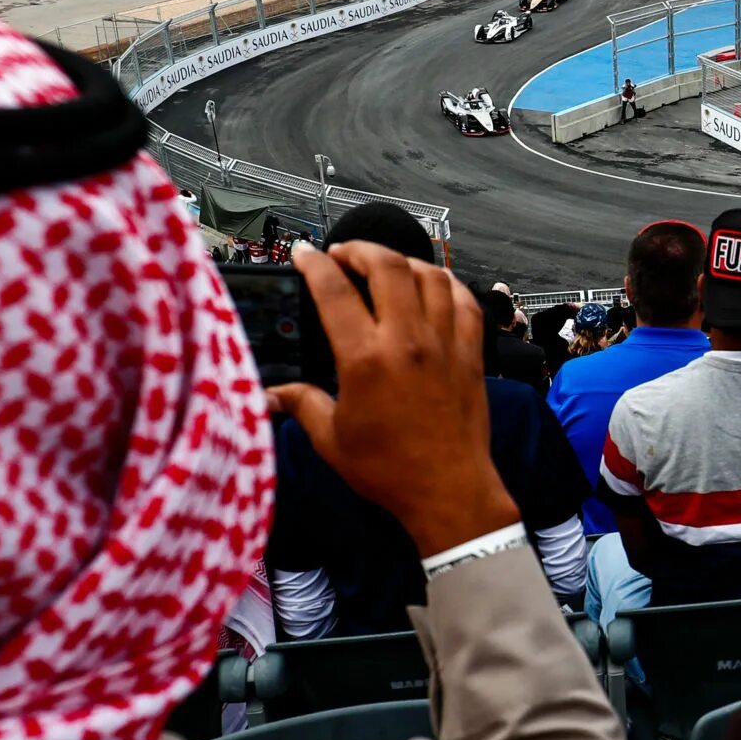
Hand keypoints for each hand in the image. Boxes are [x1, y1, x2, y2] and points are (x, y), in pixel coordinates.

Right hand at [268, 242, 519, 556]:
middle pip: (388, 267)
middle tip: (343, 254)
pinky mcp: (472, 354)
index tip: (303, 253)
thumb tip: (268, 394)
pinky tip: (434, 284)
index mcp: (366, 358)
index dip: (315, 263)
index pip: (334, 291)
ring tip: (384, 266)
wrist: (449, 490)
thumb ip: (302, 405)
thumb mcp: (331, 440)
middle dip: (361, 249)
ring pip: (430, 276)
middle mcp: (408, 340)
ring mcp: (446, 343)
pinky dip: (448, 284)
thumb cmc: (387, 469)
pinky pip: (465, 302)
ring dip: (403, 262)